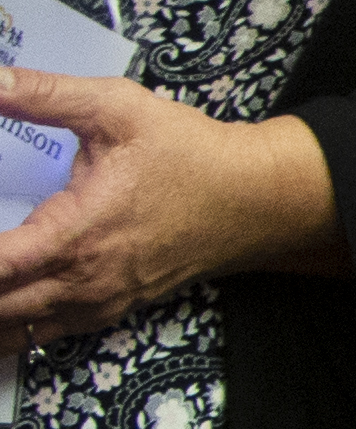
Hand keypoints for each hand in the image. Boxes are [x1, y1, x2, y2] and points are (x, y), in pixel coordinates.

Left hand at [0, 75, 335, 347]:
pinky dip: (11, 332)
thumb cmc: (191, 155)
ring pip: (15, 332)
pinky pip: (45, 335)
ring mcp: (98, 301)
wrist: (258, 199)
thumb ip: (42, 93)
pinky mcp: (112, 308)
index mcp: (73, 235)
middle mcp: (82, 280)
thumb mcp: (117, 108)